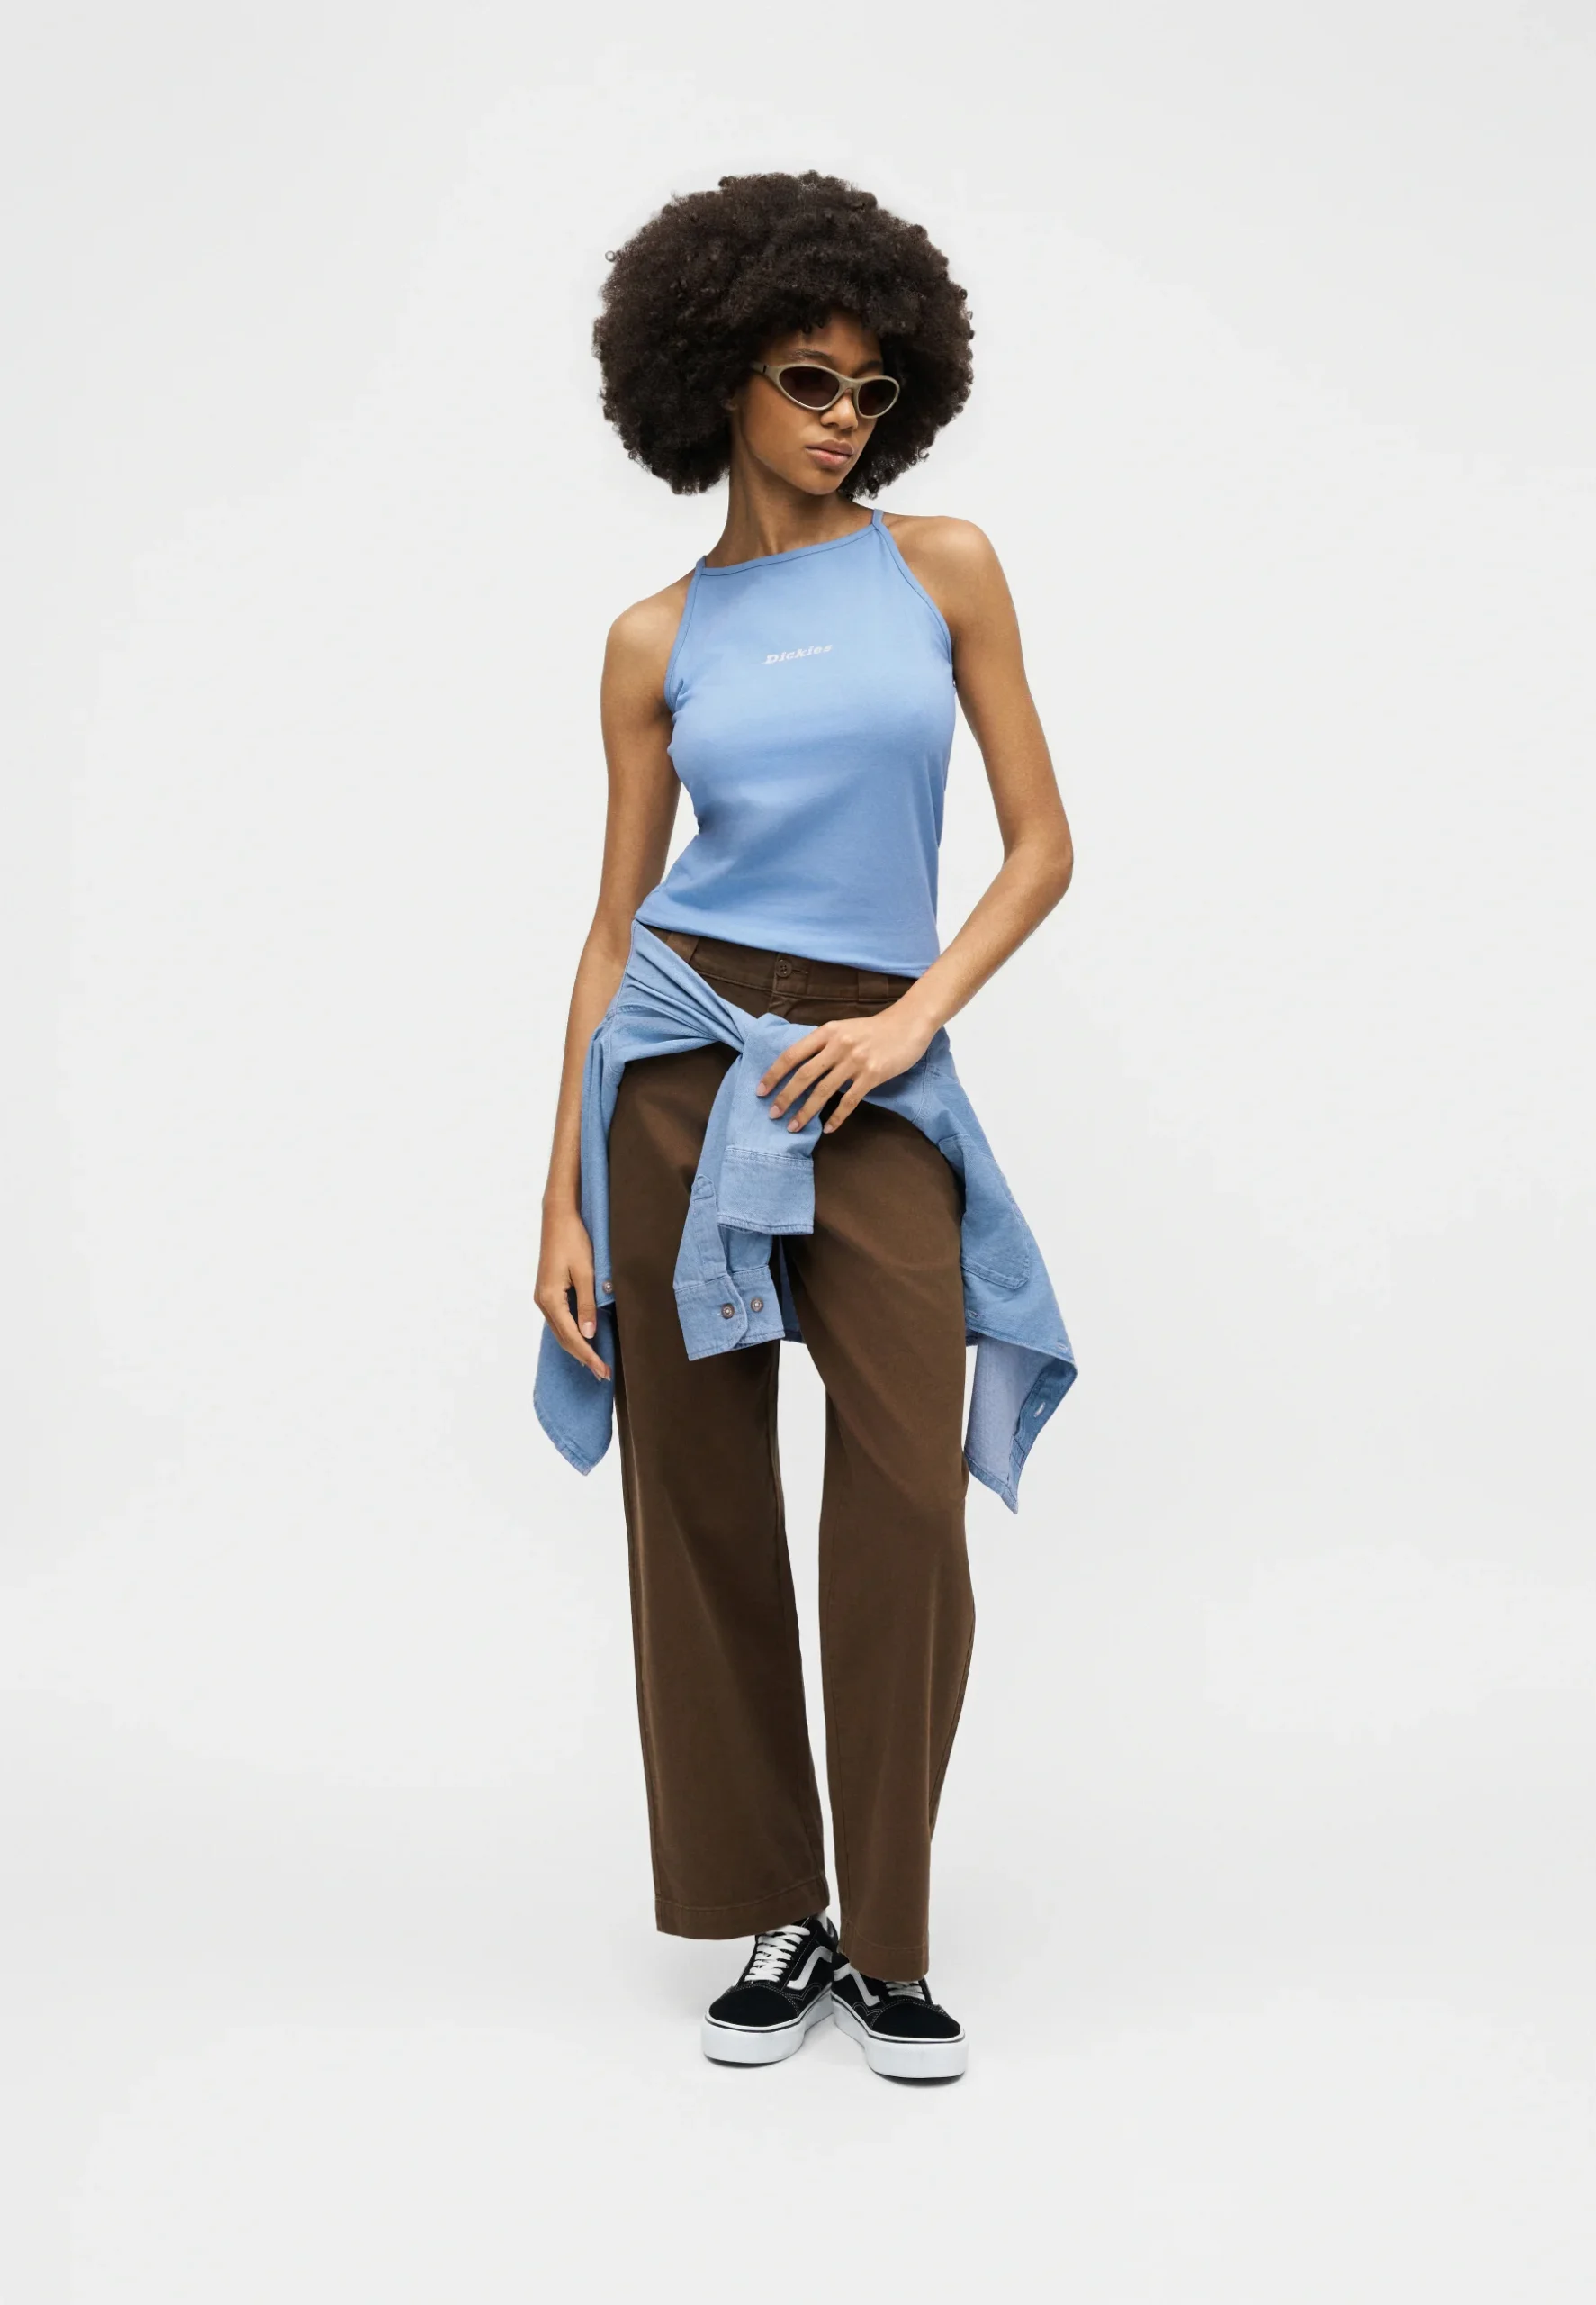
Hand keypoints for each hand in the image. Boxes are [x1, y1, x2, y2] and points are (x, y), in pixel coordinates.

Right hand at [535, 1203, 610, 1379]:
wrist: (558, 1218)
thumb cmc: (574, 1240)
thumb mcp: (586, 1273)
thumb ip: (587, 1304)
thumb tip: (589, 1334)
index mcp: (550, 1299)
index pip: (571, 1336)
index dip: (588, 1355)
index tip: (603, 1370)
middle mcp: (542, 1302)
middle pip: (563, 1338)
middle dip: (583, 1357)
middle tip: (602, 1373)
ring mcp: (542, 1297)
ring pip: (560, 1331)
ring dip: (577, 1348)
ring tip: (595, 1363)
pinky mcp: (547, 1292)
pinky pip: (559, 1321)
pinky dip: (571, 1334)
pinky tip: (583, 1339)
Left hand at [757, 1001, 936, 1135]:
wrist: (908, 1024)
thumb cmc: (873, 1029)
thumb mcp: (843, 1029)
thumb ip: (823, 1045)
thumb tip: (799, 1067)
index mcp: (827, 1031)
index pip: (792, 1054)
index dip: (774, 1074)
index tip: (761, 1091)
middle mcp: (838, 1045)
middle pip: (804, 1075)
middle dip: (785, 1097)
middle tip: (772, 1114)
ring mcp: (856, 1060)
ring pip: (823, 1091)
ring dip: (805, 1111)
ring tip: (793, 1127)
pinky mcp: (873, 1074)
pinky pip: (850, 1100)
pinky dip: (836, 1117)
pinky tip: (827, 1128)